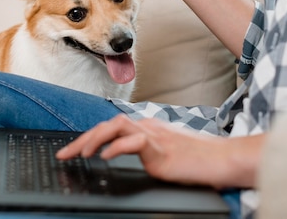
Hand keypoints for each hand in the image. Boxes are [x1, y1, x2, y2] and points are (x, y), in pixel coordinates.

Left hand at [56, 114, 264, 188]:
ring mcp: (155, 135)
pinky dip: (117, 148)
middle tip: (64, 154)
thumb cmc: (197, 160)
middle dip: (83, 139)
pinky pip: (134, 142)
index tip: (71, 151)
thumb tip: (122, 156)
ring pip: (116, 127)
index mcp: (147, 127)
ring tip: (81, 154)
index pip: (111, 128)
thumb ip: (146, 151)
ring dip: (95, 139)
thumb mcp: (165, 154)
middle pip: (108, 125)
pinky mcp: (161, 147)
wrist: (221, 159)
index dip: (89, 138)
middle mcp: (148, 126)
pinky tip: (105, 157)